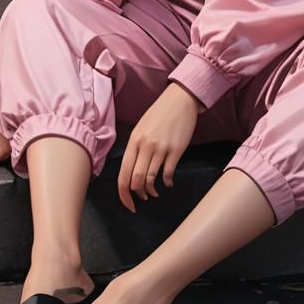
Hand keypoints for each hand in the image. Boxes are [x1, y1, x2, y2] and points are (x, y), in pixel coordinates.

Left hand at [117, 82, 200, 211]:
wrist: (180, 99)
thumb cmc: (159, 113)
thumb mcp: (141, 128)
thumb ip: (136, 148)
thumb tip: (132, 170)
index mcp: (134, 141)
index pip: (123, 174)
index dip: (124, 194)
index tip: (128, 204)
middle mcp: (145, 145)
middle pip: (136, 180)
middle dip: (137, 194)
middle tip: (142, 198)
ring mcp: (161, 148)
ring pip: (151, 178)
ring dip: (151, 190)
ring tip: (154, 192)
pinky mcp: (176, 150)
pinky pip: (168, 173)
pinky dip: (167, 182)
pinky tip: (168, 182)